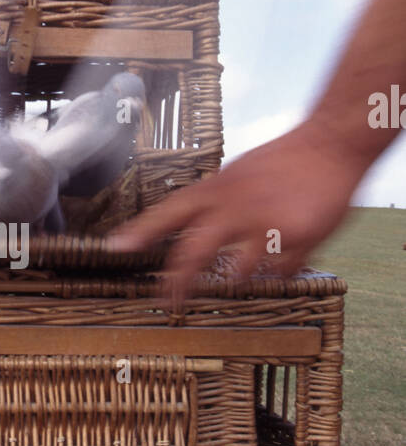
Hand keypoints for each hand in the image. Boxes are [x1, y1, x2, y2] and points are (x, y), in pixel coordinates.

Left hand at [110, 124, 368, 306]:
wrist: (330, 142)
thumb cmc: (283, 160)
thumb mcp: (238, 174)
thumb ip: (215, 200)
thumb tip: (191, 221)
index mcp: (218, 189)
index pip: (170, 211)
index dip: (141, 231)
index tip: (114, 248)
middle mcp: (236, 206)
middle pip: (193, 250)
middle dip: (176, 281)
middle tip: (167, 302)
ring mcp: (266, 223)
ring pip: (235, 270)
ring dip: (232, 280)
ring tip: (232, 283)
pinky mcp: (298, 236)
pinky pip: (278, 272)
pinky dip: (275, 274)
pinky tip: (278, 268)